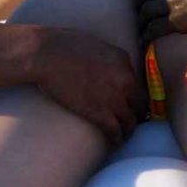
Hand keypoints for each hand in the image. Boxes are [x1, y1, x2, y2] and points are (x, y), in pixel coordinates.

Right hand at [33, 28, 143, 145]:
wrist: (47, 55)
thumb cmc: (63, 45)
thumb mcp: (97, 45)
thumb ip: (108, 58)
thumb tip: (107, 70)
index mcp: (124, 61)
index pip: (135, 82)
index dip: (131, 93)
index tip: (127, 100)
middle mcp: (125, 80)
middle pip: (139, 103)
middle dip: (135, 111)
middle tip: (129, 118)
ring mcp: (114, 98)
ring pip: (130, 120)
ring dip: (128, 129)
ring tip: (124, 134)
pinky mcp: (100, 113)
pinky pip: (116, 131)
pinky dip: (117, 138)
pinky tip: (115, 142)